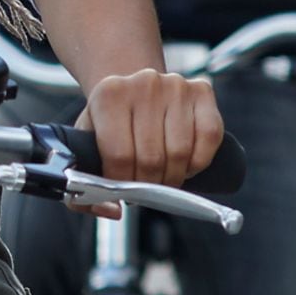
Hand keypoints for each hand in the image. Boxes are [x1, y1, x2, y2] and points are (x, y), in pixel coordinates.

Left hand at [73, 70, 220, 215]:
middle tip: (146, 188)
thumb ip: (85, 182)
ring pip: (180, 153)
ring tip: (163, 178)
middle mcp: (143, 84)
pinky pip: (209, 138)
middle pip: (151, 158)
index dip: (124, 183)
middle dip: (149, 185)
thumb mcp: (86, 144)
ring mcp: (175, 86)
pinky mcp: (202, 91)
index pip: (119, 156)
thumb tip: (113, 210)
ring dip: (174, 177)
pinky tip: (185, 165)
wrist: (133, 89)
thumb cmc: (111, 122)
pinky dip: (198, 162)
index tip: (124, 191)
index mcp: (109, 95)